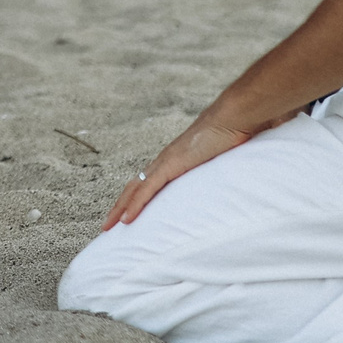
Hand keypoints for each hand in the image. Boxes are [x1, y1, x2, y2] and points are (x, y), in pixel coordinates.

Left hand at [101, 115, 254, 229]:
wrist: (235, 116)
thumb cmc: (235, 133)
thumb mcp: (225, 159)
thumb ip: (221, 169)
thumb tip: (233, 179)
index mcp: (176, 159)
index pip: (148, 181)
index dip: (135, 197)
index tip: (127, 213)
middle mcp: (166, 159)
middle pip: (135, 186)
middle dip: (120, 206)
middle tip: (108, 225)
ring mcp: (167, 161)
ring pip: (135, 189)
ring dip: (120, 209)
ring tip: (108, 227)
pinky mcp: (171, 165)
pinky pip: (148, 189)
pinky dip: (135, 205)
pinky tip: (126, 220)